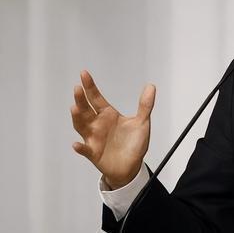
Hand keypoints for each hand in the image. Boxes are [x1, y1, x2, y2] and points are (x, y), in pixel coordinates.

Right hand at [70, 70, 155, 188]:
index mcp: (108, 115)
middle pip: (86, 110)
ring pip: (81, 126)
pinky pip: (85, 150)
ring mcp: (94, 138)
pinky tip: (77, 144)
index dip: (90, 87)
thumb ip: (145, 105)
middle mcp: (98, 124)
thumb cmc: (134, 144)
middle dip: (81, 99)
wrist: (131, 166)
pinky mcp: (94, 153)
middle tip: (77, 88)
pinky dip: (80, 147)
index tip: (84, 74)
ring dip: (77, 118)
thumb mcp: (142, 122)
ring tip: (75, 108)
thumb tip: (151, 86)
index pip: (96, 98)